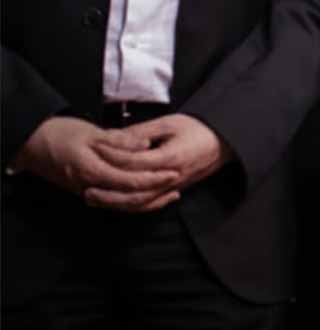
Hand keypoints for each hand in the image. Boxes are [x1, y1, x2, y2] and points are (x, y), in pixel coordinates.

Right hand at [9, 115, 181, 210]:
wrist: (33, 144)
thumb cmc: (61, 134)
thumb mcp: (91, 133)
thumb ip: (119, 141)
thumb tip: (144, 145)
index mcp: (92, 171)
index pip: (129, 181)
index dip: (153, 179)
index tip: (174, 172)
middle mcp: (90, 187)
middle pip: (129, 199)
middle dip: (156, 193)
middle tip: (178, 184)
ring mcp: (88, 191)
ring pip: (123, 205)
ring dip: (148, 201)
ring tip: (171, 193)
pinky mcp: (88, 191)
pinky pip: (115, 202)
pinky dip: (134, 201)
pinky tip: (148, 194)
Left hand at [95, 114, 232, 204]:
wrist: (224, 142)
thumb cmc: (198, 128)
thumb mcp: (170, 122)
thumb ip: (142, 131)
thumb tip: (115, 137)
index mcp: (169, 157)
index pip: (134, 162)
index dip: (112, 156)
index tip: (95, 150)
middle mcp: (171, 177)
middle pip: (134, 192)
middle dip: (109, 193)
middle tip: (85, 189)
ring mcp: (174, 187)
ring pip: (141, 203)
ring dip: (116, 203)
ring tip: (95, 199)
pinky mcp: (175, 190)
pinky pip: (151, 203)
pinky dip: (133, 206)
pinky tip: (118, 203)